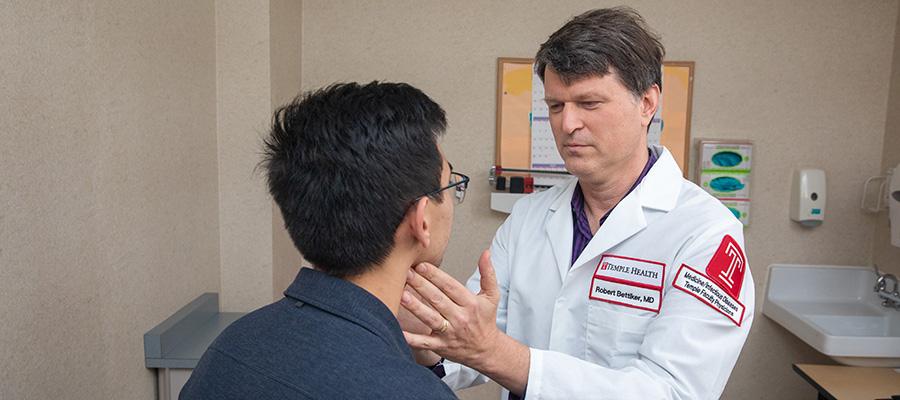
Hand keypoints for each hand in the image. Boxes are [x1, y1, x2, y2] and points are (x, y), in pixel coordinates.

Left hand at [401, 250, 500, 368]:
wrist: (487, 350)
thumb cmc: (485, 320)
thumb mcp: (492, 296)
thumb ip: (488, 273)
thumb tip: (486, 253)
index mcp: (470, 304)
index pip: (450, 287)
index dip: (436, 276)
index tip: (421, 265)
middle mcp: (460, 318)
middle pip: (438, 299)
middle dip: (421, 285)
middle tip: (406, 273)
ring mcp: (449, 333)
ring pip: (430, 318)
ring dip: (415, 307)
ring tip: (401, 295)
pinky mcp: (441, 346)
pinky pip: (424, 342)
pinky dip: (411, 338)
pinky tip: (398, 330)